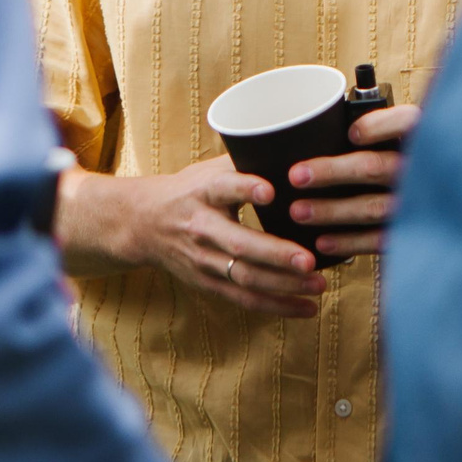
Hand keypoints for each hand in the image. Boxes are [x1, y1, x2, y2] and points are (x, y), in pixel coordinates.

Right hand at [53, 156, 327, 317]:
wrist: (143, 223)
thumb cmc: (189, 190)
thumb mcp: (209, 170)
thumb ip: (246, 164)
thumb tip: (299, 154)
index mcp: (202, 192)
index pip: (223, 188)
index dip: (246, 188)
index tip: (270, 191)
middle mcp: (201, 228)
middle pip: (238, 244)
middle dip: (275, 254)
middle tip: (309, 259)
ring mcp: (202, 260)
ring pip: (244, 277)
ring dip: (283, 285)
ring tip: (318, 284)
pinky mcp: (207, 283)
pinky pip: (245, 300)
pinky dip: (277, 306)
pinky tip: (308, 307)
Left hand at [287, 102, 418, 260]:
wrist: (451, 203)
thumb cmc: (418, 161)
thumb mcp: (411, 138)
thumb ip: (383, 131)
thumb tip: (332, 128)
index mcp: (424, 138)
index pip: (407, 123)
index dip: (379, 127)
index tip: (352, 133)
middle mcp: (424, 170)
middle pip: (375, 167)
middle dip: (332, 172)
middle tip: (297, 176)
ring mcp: (421, 204)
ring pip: (373, 207)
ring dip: (333, 210)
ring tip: (299, 211)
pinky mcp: (415, 233)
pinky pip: (379, 239)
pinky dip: (349, 242)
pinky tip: (323, 241)